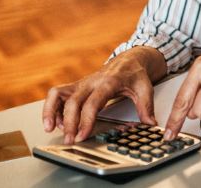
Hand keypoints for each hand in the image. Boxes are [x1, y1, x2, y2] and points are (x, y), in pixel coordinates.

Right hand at [42, 47, 163, 143]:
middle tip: (70, 140)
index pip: (92, 103)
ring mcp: (81, 83)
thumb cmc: (135, 74)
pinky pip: (57, 94)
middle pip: (72, 101)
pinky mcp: (76, 86)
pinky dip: (52, 107)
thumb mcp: (145, 88)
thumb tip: (150, 124)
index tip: (82, 135)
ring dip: (50, 111)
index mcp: (108, 82)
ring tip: (50, 129)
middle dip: (69, 122)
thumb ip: (146, 107)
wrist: (128, 61)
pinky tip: (56, 122)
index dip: (86, 120)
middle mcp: (91, 82)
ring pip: (57, 94)